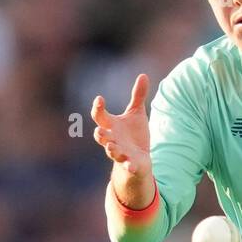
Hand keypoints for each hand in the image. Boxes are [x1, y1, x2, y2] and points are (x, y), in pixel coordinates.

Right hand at [92, 74, 152, 202]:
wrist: (139, 158)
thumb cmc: (134, 134)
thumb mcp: (137, 113)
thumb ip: (138, 96)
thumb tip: (143, 75)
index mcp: (111, 125)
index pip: (99, 116)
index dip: (98, 108)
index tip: (99, 99)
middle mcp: (112, 139)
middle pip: (100, 136)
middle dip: (99, 134)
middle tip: (99, 130)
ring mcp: (120, 152)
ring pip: (111, 151)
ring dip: (111, 149)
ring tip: (110, 146)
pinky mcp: (129, 163)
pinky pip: (127, 165)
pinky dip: (128, 166)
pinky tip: (131, 166)